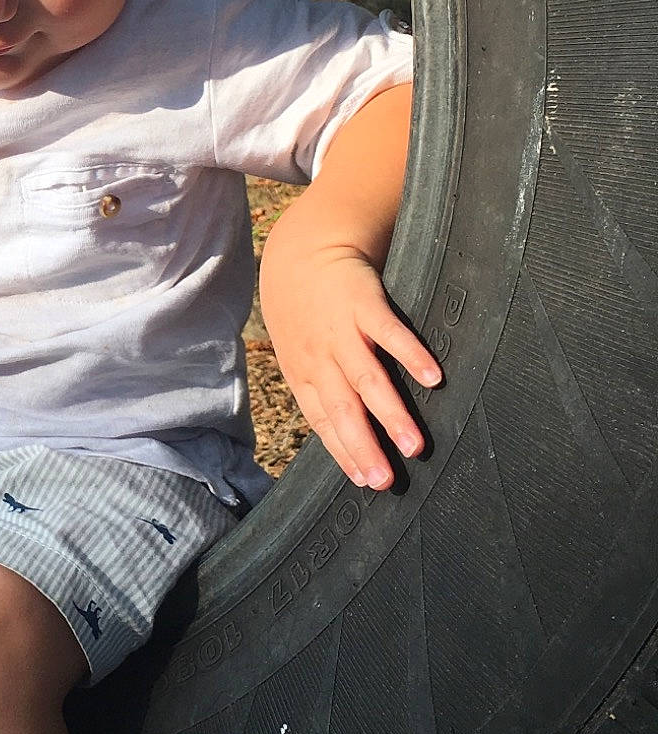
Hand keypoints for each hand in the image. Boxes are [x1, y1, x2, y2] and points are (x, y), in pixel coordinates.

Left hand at [259, 225, 440, 490]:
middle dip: (364, 446)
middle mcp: (321, 358)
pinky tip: (433, 378)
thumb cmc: (306, 313)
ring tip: (414, 445)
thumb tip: (347, 436)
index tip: (367, 482)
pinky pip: (389, 332)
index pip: (323, 422)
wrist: (304, 251)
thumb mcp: (300, 353)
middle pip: (342, 409)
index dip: (344, 452)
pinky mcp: (365, 302)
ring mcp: (342, 330)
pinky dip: (410, 355)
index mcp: (305, 374)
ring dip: (391, 413)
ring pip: (366, 379)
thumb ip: (322, 389)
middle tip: (386, 479)